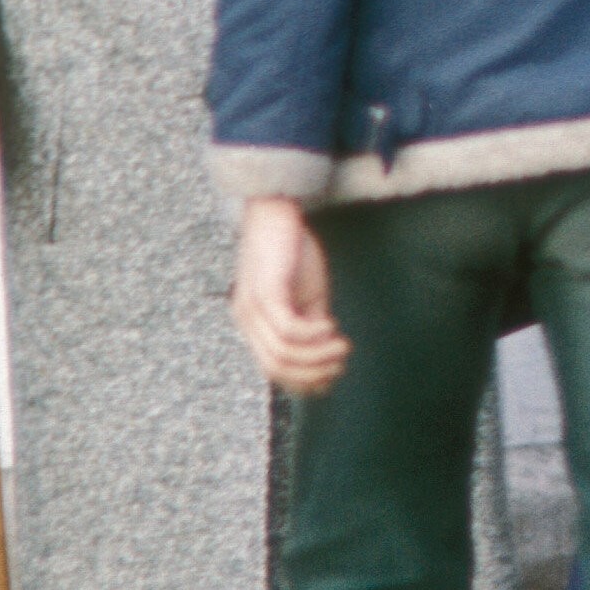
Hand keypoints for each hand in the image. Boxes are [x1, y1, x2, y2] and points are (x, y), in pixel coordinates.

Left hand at [231, 197, 350, 396]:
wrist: (276, 209)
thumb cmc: (291, 249)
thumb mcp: (306, 295)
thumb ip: (311, 325)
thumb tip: (327, 358)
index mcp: (253, 324)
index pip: (273, 370)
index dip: (304, 381)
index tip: (334, 375)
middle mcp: (246, 320)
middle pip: (276, 369)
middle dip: (313, 374)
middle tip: (341, 362)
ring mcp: (253, 307)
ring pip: (282, 354)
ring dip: (318, 357)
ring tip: (342, 347)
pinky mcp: (265, 292)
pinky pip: (287, 330)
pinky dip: (312, 336)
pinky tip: (331, 327)